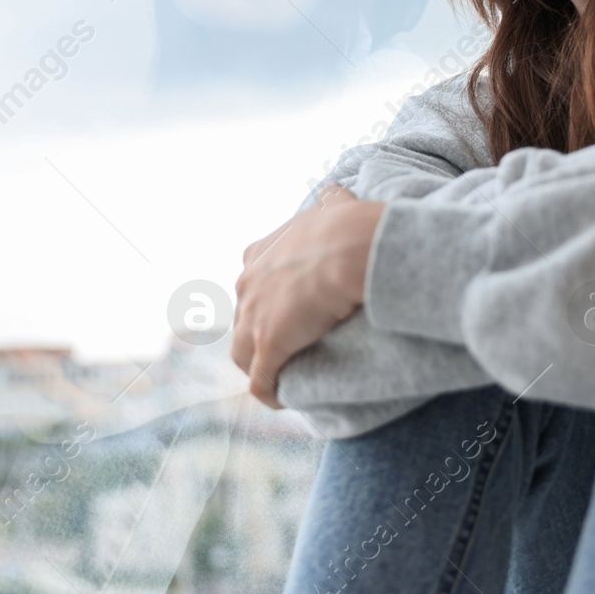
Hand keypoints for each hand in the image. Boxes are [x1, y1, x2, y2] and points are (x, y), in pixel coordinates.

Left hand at [231, 183, 384, 407]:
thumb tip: (335, 194)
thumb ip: (330, 202)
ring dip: (258, 366)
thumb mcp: (334, 205)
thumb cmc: (347, 226)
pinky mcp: (267, 344)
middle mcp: (247, 284)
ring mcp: (253, 316)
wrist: (351, 248)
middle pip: (243, 318)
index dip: (265, 298)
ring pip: (243, 352)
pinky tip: (280, 399)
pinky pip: (260, 380)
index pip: (251, 282)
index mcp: (258, 254)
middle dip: (258, 332)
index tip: (285, 309)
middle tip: (285, 345)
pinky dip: (268, 391)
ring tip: (279, 376)